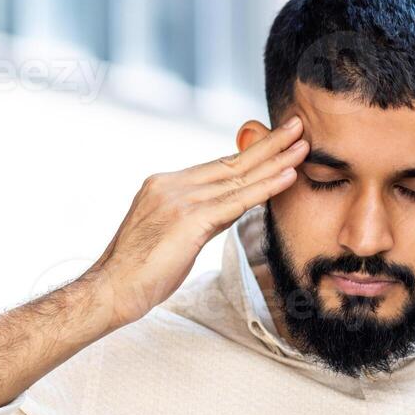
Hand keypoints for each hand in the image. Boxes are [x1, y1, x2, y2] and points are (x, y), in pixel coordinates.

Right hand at [86, 117, 307, 329]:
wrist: (111, 289)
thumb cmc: (140, 272)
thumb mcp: (172, 235)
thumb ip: (199, 216)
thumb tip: (228, 209)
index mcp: (164, 184)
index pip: (216, 165)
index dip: (249, 154)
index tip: (276, 141)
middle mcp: (171, 184)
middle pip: (231, 162)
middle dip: (268, 144)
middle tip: (297, 125)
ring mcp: (179, 200)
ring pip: (238, 178)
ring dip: (276, 161)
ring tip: (303, 145)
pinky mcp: (189, 220)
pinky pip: (237, 201)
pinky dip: (265, 188)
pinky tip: (288, 176)